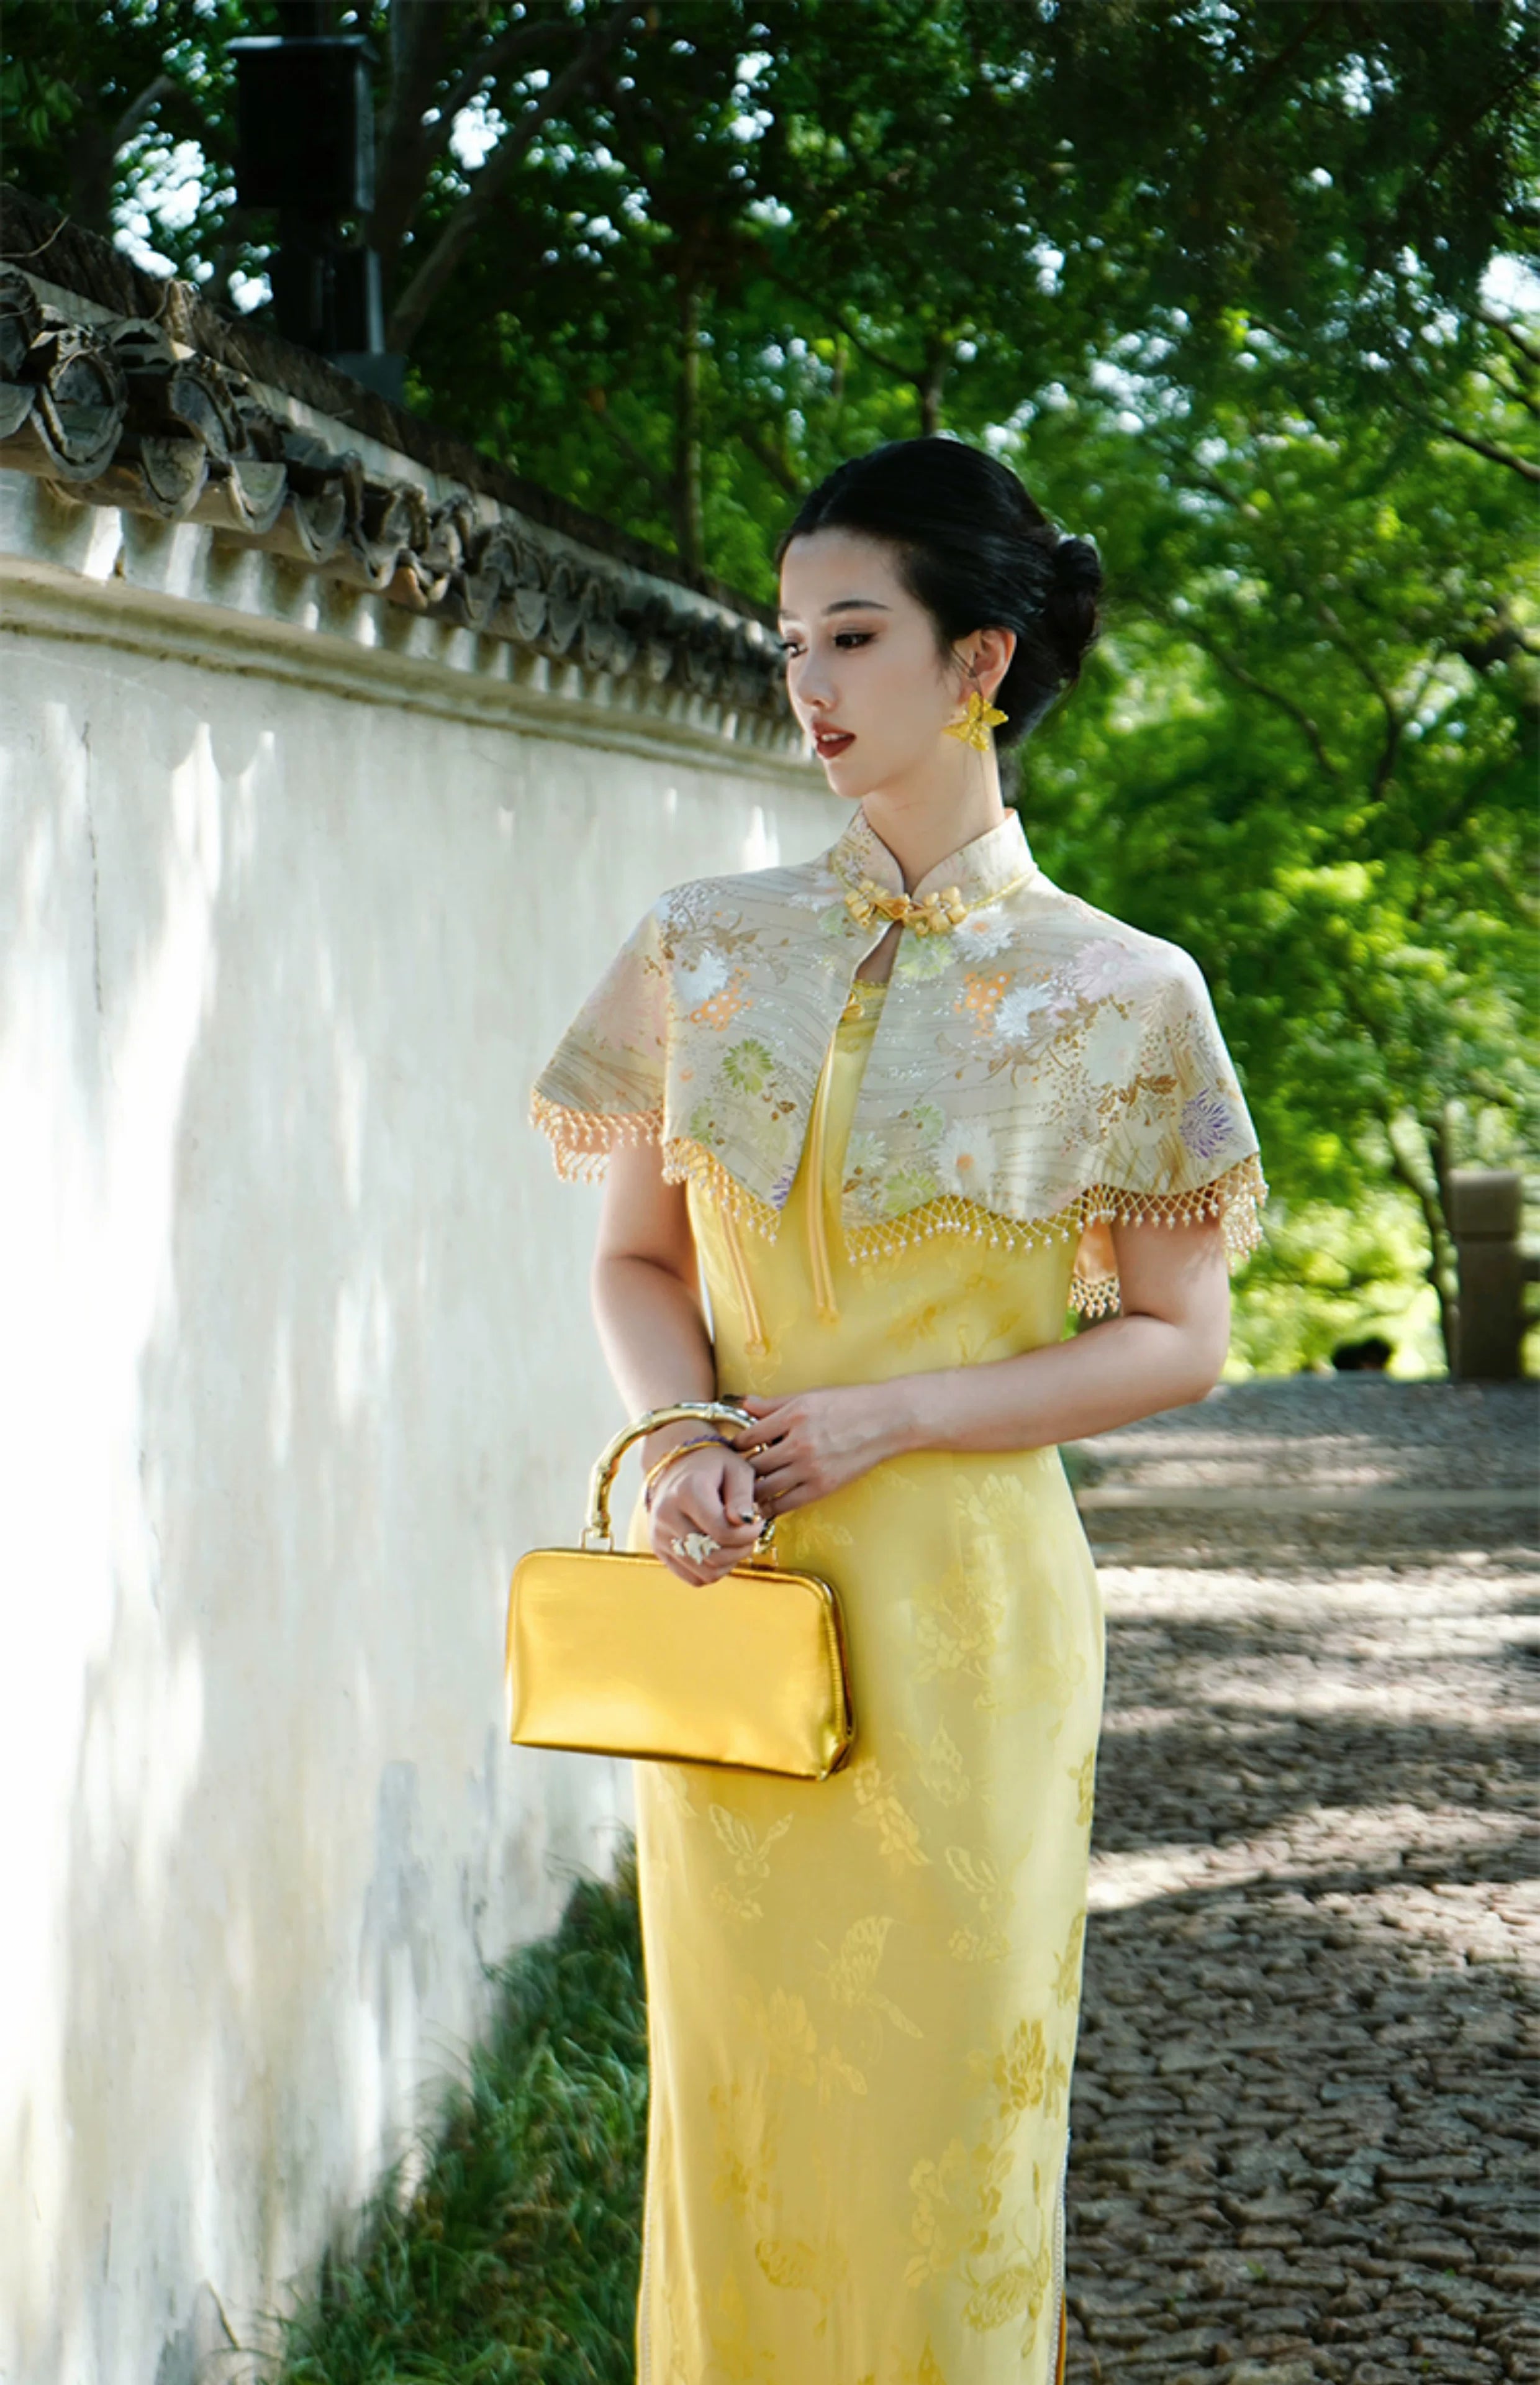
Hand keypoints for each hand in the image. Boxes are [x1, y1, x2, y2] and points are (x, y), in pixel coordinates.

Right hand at [650, 1442, 762, 1583]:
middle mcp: (666, 1515)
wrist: (678, 1467)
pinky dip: (713, 1570)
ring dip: (729, 1563)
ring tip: (735, 1541)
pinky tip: (719, 1548)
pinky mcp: (659, 1550)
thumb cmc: (713, 1467)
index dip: (749, 1533)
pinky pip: (694, 1578)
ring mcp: (659, 1536)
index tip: (757, 1521)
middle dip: (741, 1550)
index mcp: (686, 1491)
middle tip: (749, 1534)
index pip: (723, 1532)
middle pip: (713, 1556)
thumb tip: (745, 1522)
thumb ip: (743, 1496)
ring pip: (705, 1573)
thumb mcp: (736, 1469)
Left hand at [729, 1386, 902, 1517]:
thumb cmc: (849, 1404)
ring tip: (744, 1491)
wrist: (887, 1420)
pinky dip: (771, 1506)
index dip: (736, 1445)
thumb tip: (743, 1404)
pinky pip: (786, 1503)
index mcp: (793, 1416)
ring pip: (765, 1487)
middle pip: (753, 1465)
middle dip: (739, 1470)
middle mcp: (799, 1443)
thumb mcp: (808, 1396)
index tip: (733, 1450)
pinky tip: (764, 1505)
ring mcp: (811, 1468)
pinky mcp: (823, 1487)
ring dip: (751, 1490)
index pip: (749, 1436)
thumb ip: (773, 1404)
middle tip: (732, 1475)